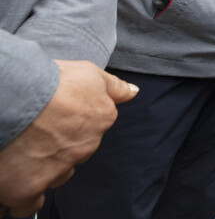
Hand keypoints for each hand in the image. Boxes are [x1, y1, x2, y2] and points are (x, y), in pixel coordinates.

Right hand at [0, 61, 138, 216]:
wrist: (19, 99)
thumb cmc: (52, 82)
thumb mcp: (90, 74)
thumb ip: (113, 87)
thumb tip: (133, 92)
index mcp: (101, 121)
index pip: (95, 127)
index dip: (75, 122)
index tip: (59, 115)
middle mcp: (84, 149)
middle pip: (78, 153)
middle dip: (63, 146)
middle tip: (41, 132)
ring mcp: (58, 170)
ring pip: (57, 176)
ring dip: (47, 169)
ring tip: (27, 153)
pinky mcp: (28, 188)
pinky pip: (28, 203)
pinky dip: (25, 197)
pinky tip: (19, 184)